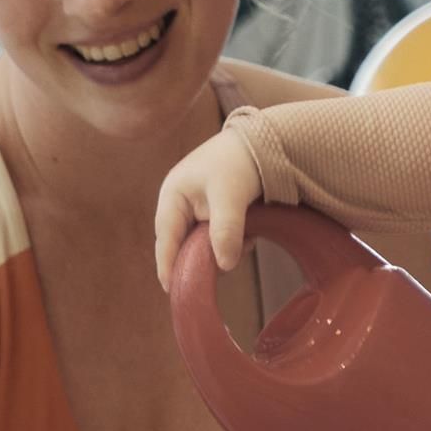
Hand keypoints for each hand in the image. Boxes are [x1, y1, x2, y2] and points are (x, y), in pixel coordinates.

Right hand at [152, 126, 269, 276]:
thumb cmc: (239, 162)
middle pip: (182, 243)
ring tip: (246, 239)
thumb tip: (225, 267)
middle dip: (200, 258)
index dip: (167, 265)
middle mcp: (180, 202)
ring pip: (202, 241)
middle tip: (217, 275)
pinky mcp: (214, 210)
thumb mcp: (231, 196)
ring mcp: (197, 206)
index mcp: (173, 196)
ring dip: (220, 248)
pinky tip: (250, 234)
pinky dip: (231, 240)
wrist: (264, 140)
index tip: (172, 290)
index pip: (166, 239)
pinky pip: (217, 235)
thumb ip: (226, 230)